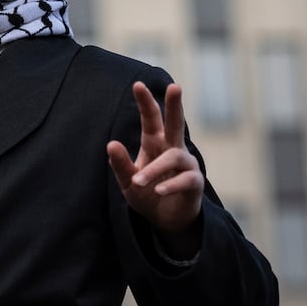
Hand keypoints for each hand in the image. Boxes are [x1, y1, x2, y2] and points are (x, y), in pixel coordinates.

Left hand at [106, 81, 203, 247]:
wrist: (166, 220)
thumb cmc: (147, 194)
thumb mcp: (128, 182)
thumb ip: (121, 165)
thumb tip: (111, 144)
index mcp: (155, 145)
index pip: (151, 120)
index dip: (146, 103)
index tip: (137, 84)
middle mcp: (173, 149)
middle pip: (175, 123)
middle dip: (175, 105)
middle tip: (175, 86)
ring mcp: (187, 165)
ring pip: (174, 157)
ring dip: (155, 169)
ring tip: (139, 181)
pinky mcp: (195, 182)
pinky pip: (186, 179)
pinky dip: (170, 184)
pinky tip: (158, 190)